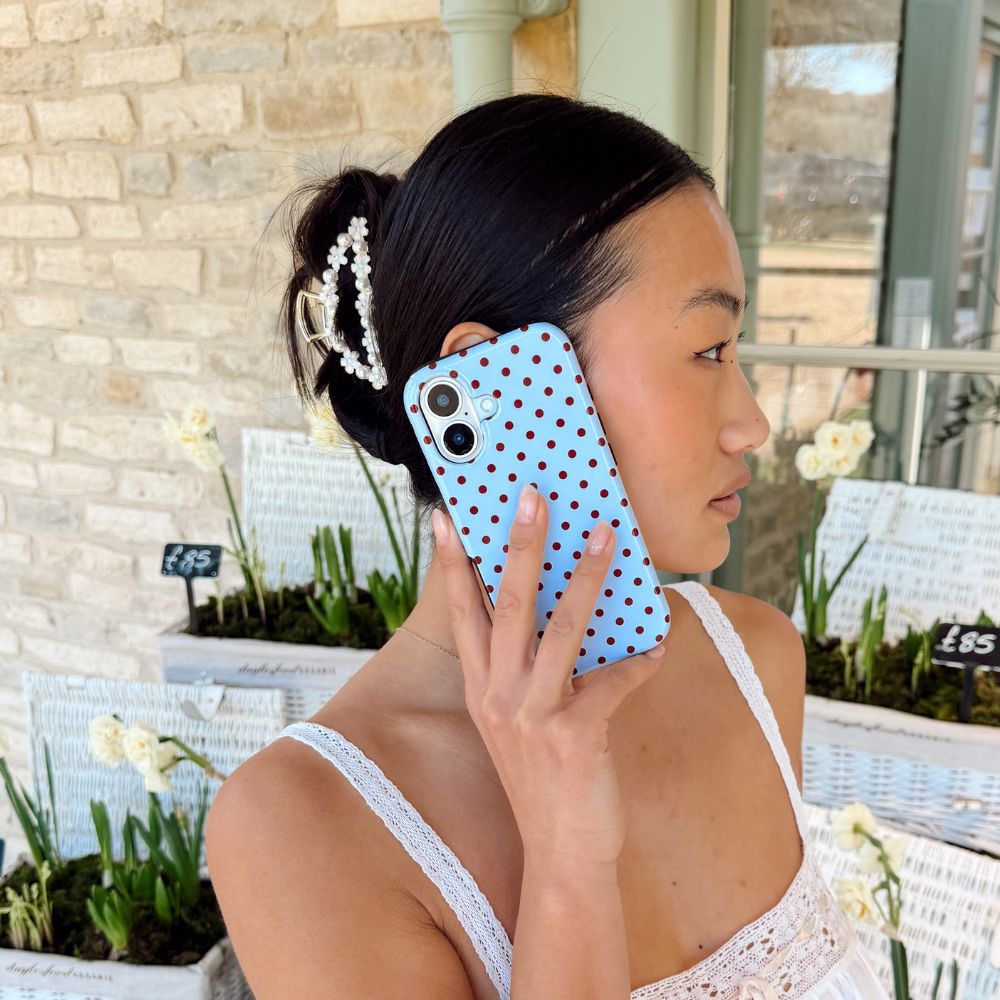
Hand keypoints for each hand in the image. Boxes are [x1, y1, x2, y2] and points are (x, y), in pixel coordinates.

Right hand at [433, 484, 664, 876]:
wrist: (561, 853)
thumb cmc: (545, 778)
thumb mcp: (519, 721)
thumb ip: (528, 670)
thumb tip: (560, 609)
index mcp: (482, 688)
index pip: (461, 613)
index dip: (451, 563)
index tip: (445, 517)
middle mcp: (498, 697)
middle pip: (507, 605)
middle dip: (521, 545)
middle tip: (532, 497)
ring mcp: (533, 717)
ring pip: (560, 629)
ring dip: (586, 577)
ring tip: (606, 534)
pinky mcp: (574, 737)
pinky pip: (612, 684)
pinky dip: (638, 663)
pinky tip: (658, 647)